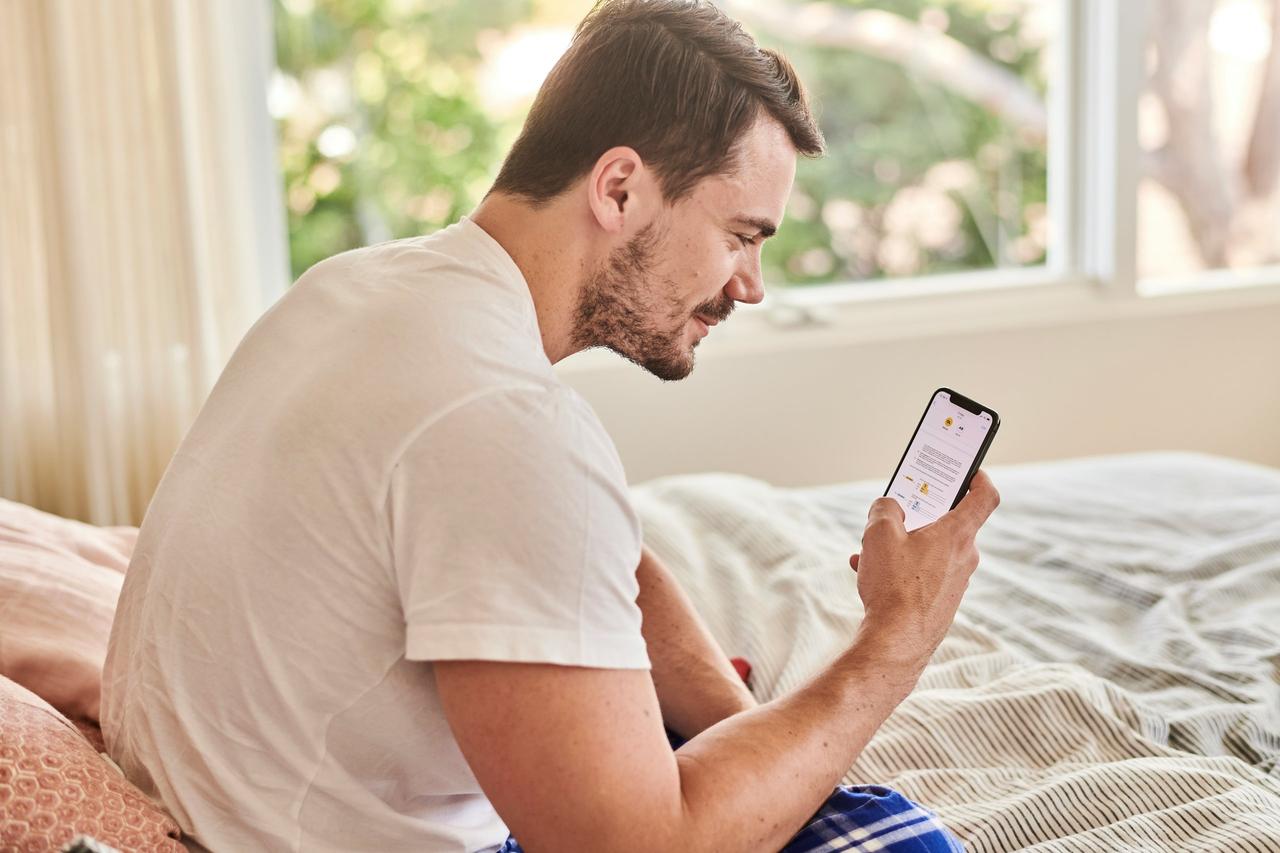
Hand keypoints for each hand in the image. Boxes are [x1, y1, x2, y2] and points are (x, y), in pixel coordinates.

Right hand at [847, 471, 999, 669]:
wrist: (897, 642)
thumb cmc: (893, 586)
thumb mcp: (878, 533)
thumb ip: (884, 509)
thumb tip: (889, 508)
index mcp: (957, 534)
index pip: (984, 497)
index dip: (979, 478)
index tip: (970, 472)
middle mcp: (963, 557)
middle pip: (949, 525)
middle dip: (920, 517)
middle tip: (896, 513)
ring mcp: (955, 583)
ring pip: (930, 552)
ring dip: (903, 546)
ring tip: (870, 551)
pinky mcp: (942, 603)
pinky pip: (922, 575)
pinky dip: (900, 570)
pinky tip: (870, 575)